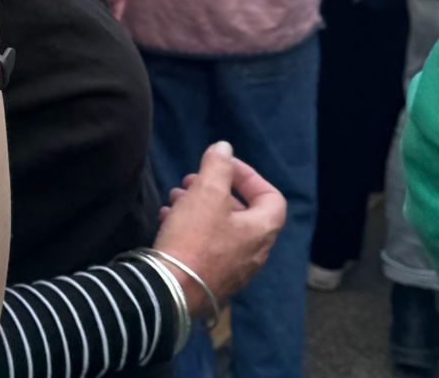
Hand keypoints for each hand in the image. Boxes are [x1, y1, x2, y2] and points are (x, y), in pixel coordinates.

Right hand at [152, 141, 285, 317]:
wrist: (171, 290)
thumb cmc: (195, 239)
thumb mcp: (207, 193)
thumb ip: (218, 166)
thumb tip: (224, 148)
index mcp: (261, 231)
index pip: (271, 197)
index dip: (249, 176)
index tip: (223, 166)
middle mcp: (254, 252)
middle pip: (242, 212)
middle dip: (215, 190)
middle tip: (191, 180)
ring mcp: (233, 269)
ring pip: (221, 229)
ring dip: (199, 208)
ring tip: (174, 198)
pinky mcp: (211, 279)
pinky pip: (206, 247)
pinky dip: (191, 229)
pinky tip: (167, 221)